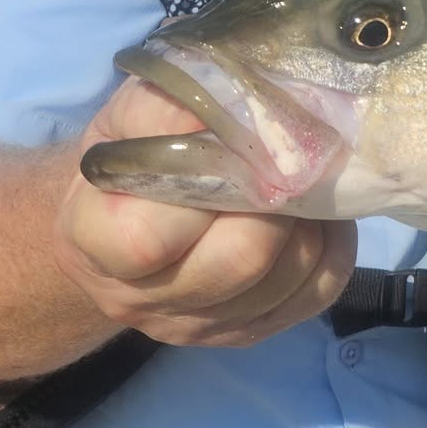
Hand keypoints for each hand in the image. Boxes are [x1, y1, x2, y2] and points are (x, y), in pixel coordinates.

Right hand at [52, 77, 356, 348]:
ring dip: (308, 220)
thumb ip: (167, 107)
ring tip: (298, 179)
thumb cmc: (129, 157)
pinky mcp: (249, 331)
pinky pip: (318, 290)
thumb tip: (232, 95)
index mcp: (95, 243)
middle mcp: (143, 299)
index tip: (227, 144)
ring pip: (288, 278)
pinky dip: (331, 244)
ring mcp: (199, 325)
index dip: (203, 186)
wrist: (122, 219)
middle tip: (281, 158)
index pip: (149, 239)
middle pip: (239, 260)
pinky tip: (314, 213)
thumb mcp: (128, 120)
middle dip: (274, 199)